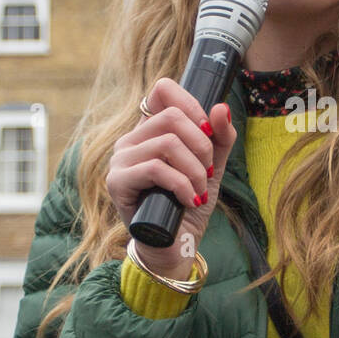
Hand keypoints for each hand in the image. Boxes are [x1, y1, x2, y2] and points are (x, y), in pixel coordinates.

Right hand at [107, 77, 236, 278]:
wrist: (176, 246)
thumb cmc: (189, 204)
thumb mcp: (212, 167)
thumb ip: (220, 138)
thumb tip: (221, 107)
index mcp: (150, 130)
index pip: (163, 90)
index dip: (192, 104)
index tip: (209, 132)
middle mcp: (131, 140)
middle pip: (171, 117)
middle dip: (202, 145)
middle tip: (208, 171)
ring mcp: (120, 160)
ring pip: (166, 143)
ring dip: (195, 169)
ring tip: (200, 190)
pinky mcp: (117, 183)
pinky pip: (156, 168)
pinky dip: (182, 184)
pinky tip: (190, 200)